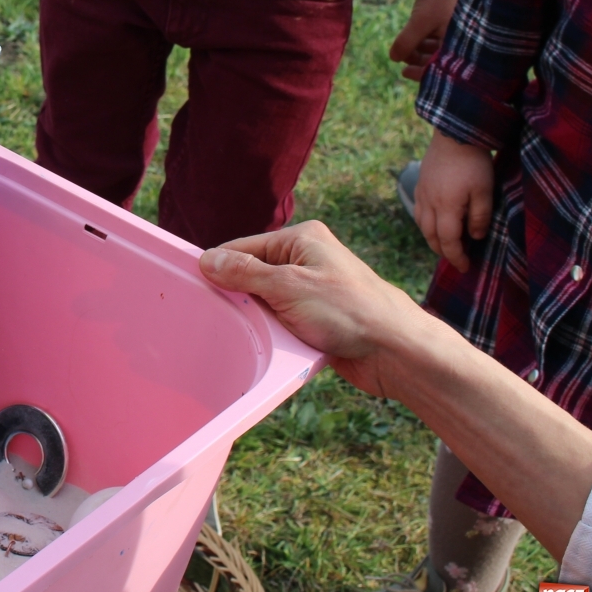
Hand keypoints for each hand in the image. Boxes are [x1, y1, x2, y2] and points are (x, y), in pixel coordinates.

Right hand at [198, 221, 427, 398]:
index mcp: (302, 239)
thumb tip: (207, 259)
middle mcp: (307, 260)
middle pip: (252, 274)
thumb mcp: (289, 287)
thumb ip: (245, 273)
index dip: (220, 267)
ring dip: (257, 319)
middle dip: (238, 295)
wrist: (397, 352)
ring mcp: (312, 290)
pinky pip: (280, 322)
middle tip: (217, 315)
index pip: (244, 246)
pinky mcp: (316, 319)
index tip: (193, 288)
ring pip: (265, 303)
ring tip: (243, 333)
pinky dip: (272, 334)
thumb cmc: (351, 311)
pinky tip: (264, 345)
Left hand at [388, 0, 458, 80]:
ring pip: (436, 49)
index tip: (404, 72)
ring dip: (419, 50)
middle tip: (402, 58)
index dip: (422, 74)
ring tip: (406, 46)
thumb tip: (394, 59)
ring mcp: (456, 33)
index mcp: (459, 46)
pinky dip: (424, 41)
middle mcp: (461, 42)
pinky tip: (414, 37)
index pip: (442, 70)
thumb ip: (407, 42)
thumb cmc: (437, 0)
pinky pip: (436, 39)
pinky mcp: (451, 25)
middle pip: (439, 61)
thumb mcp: (419, 22)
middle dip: (418, 60)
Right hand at [414, 130, 493, 272]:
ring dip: (432, 239)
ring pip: (422, 225)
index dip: (456, 257)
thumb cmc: (474, 163)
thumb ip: (480, 216)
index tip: (465, 267)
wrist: (455, 133)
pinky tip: (434, 222)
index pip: (448, 241)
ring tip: (445, 244)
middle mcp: (429, 203)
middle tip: (457, 259)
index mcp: (446, 208)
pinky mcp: (421, 183)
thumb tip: (475, 237)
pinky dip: (426, 224)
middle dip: (443, 251)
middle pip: (431, 236)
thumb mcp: (485, 191)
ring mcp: (422, 193)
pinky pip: (419, 211)